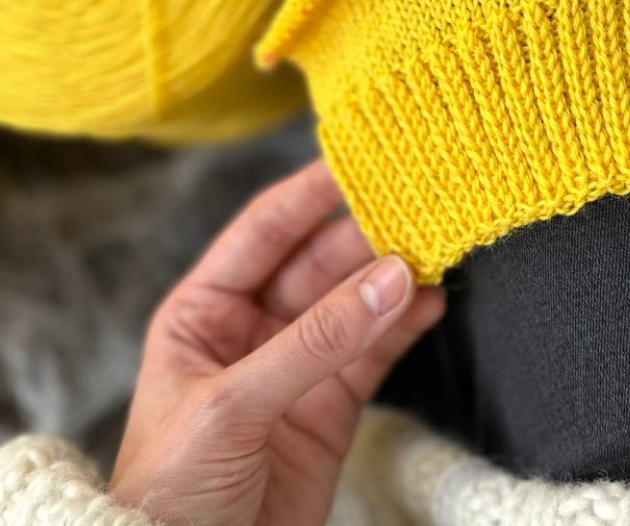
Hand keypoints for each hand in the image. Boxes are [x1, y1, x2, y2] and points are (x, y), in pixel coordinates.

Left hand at [110, 159, 444, 525]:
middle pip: (320, 262)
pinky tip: (434, 302)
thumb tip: (393, 278)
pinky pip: (376, 350)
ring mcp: (298, 364)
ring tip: (438, 249)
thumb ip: (314, 342)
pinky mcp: (333, 404)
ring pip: (355, 302)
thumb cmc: (172, 491)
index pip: (265, 230)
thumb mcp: (231, 407)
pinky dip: (406, 325)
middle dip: (367, 236)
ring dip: (394, 277)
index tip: (361, 159)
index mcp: (205, 310)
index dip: (311, 192)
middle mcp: (253, 326)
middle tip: (419, 208)